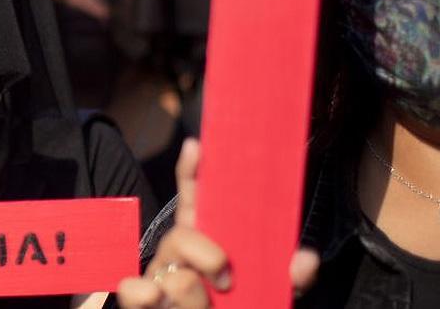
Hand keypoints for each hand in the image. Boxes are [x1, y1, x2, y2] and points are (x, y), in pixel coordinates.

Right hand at [116, 139, 319, 307]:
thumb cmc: (241, 306)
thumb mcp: (271, 291)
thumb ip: (290, 277)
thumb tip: (306, 259)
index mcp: (206, 240)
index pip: (195, 199)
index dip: (193, 171)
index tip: (197, 148)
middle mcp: (178, 253)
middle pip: (180, 237)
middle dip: (207, 258)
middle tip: (228, 280)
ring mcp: (159, 275)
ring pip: (172, 275)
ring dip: (194, 298)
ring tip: (208, 308)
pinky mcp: (142, 298)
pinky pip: (133, 290)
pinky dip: (144, 294)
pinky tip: (156, 298)